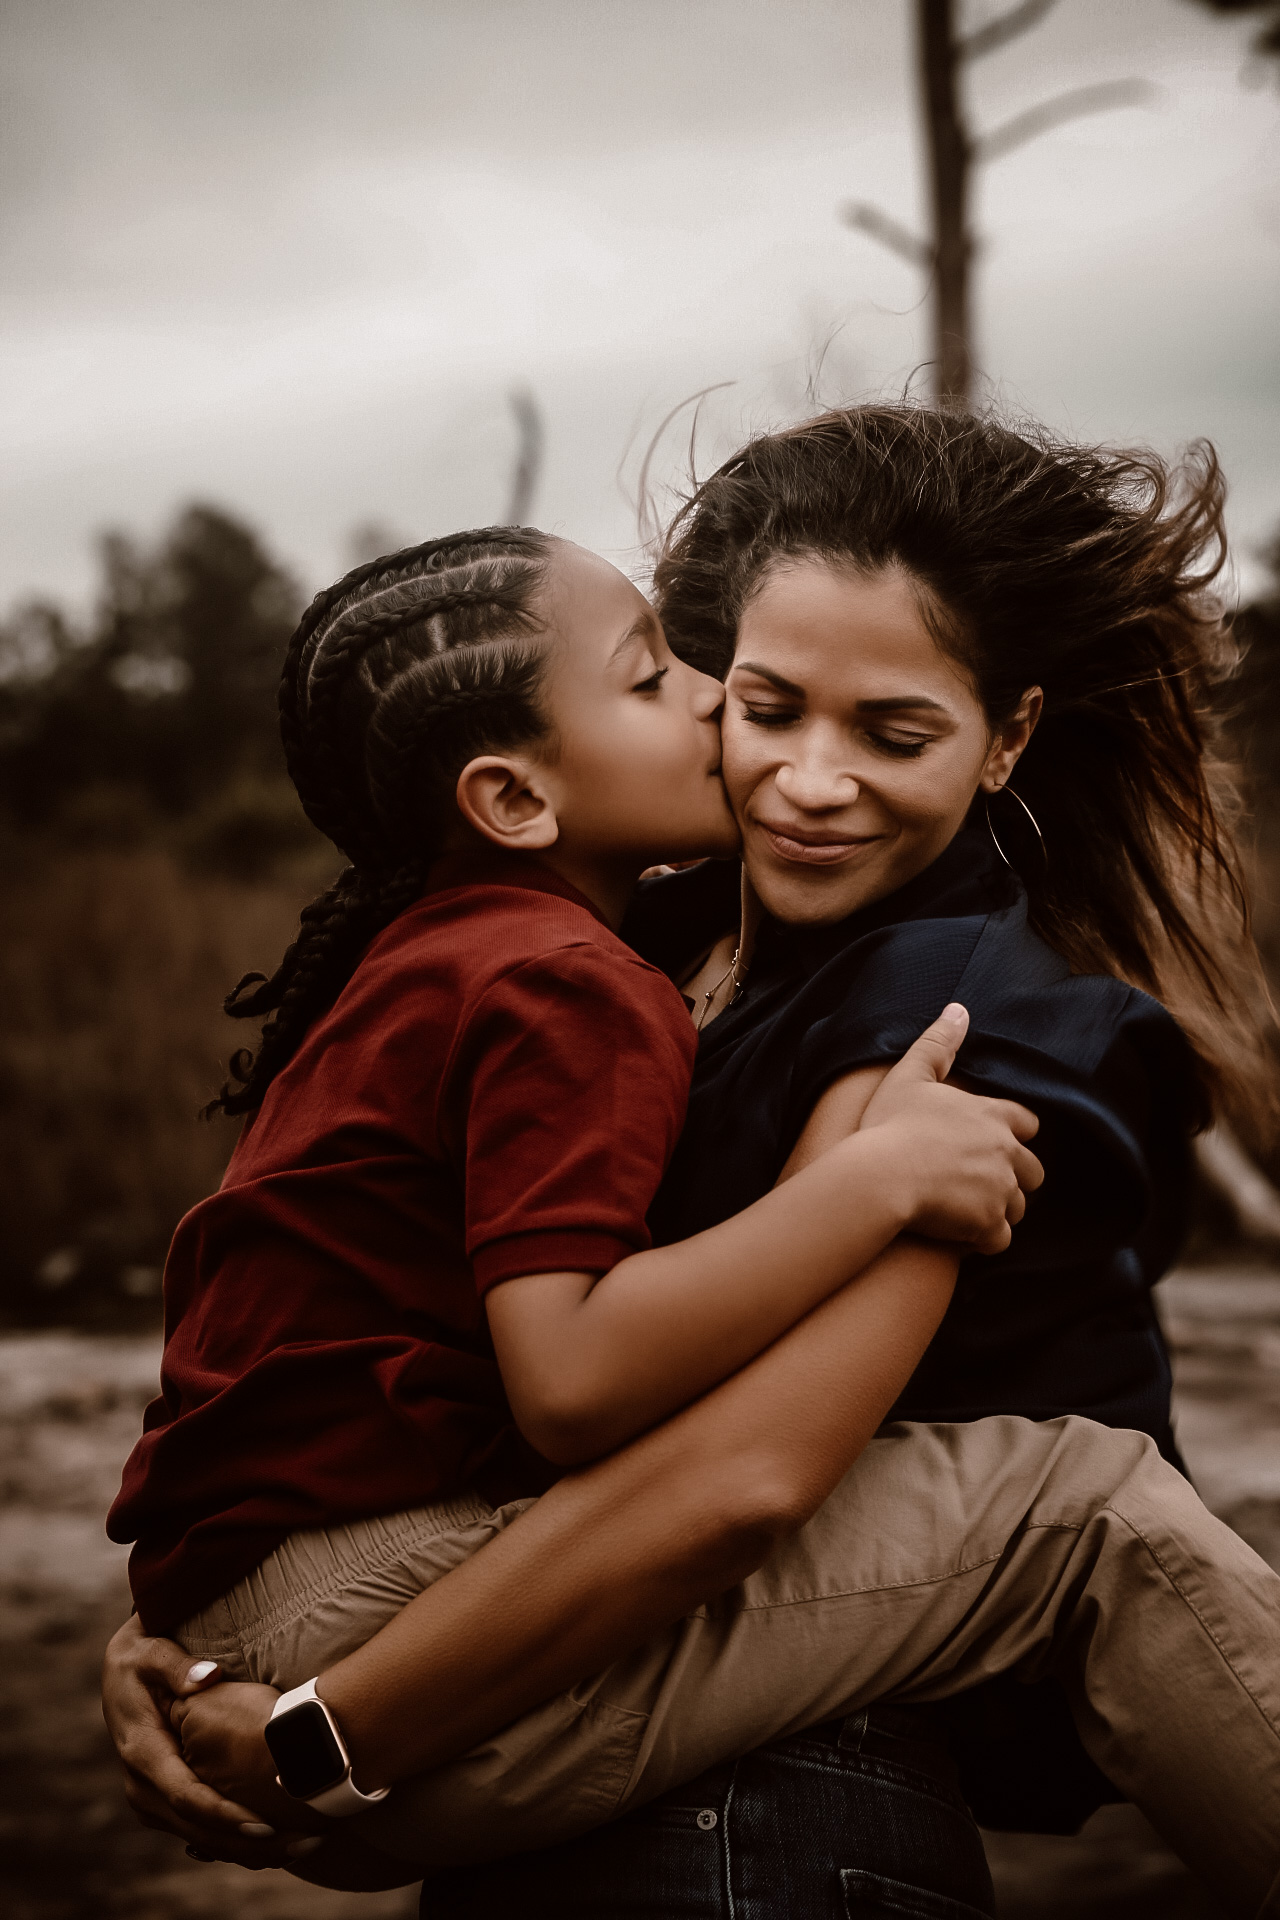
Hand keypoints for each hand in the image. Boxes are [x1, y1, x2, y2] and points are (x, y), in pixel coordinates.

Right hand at [101, 1614, 322, 1869]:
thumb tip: (205, 1677)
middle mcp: (142, 1786)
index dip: (225, 1813)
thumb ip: (177, 1666)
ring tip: (296, 1849)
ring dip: (245, 1848)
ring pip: (200, 1837)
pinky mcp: (162, 1803)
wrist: (119, 1676)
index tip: (264, 1824)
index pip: (186, 1795)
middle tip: (298, 1845)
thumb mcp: (152, 1654)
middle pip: (197, 1828)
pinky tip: (274, 1846)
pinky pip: (199, 1832)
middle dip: (245, 1842)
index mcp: (143, 1752)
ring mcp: (149, 1800)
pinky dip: (234, 1842)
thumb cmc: (141, 1660)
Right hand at [861, 1003, 1043, 1255]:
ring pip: (1017, 1206)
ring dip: (998, 1208)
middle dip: (1013, 1177)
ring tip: (965, 1210)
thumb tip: (959, 1009)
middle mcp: (1006, 1152)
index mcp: (993, 1115)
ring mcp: (1000, 1190)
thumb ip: (938, 1043)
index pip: (1028, 1124)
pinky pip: (999, 1239)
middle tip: (978, 1182)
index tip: (993, 1142)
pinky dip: (984, 1239)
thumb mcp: (909, 1075)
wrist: (878, 1177)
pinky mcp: (988, 1223)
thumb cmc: (889, 1125)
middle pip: (1032, 1170)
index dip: (1014, 1134)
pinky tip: (961, 1235)